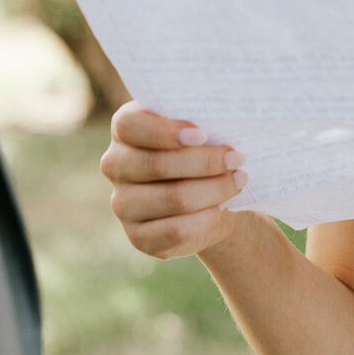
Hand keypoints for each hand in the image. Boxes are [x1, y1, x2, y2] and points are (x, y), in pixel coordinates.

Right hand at [100, 101, 248, 259]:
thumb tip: (221, 121)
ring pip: (173, 198)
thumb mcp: (196, 127)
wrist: (203, 194)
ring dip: (214, 190)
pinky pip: (176, 230)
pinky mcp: (138, 236)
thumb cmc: (199, 148)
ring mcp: (122, 204)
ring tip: (238, 181)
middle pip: (157, 164)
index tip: (203, 134)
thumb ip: (197, 118)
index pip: (130, 126)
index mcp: (124, 129)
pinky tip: (223, 206)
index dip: (166, 131)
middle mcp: (115, 165)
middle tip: (237, 158)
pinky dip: (206, 218)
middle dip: (205, 162)